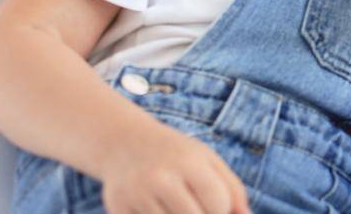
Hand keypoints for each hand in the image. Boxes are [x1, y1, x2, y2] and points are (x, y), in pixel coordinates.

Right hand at [99, 122, 249, 213]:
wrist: (124, 143)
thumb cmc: (175, 154)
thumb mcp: (207, 160)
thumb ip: (232, 189)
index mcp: (188, 162)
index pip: (217, 204)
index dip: (221, 211)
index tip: (215, 205)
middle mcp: (160, 178)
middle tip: (196, 206)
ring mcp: (136, 195)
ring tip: (177, 205)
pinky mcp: (118, 209)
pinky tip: (157, 208)